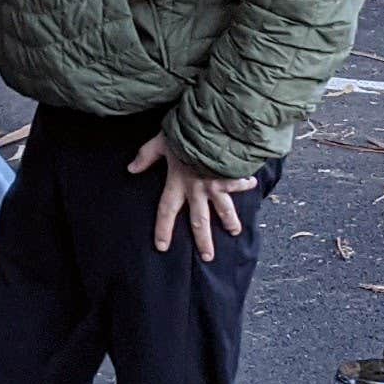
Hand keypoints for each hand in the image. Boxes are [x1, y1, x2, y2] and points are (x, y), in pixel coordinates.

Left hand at [127, 129, 253, 261]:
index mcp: (177, 183)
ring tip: (235, 232)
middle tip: (208, 257)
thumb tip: (131, 169)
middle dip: (203, 241)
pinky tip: (253, 184)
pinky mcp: (229, 174)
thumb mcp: (160, 141)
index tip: (162, 247)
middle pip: (199, 220)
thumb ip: (146, 156)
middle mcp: (196, 189)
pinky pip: (237, 182)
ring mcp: (215, 184)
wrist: (208, 126)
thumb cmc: (183, 133)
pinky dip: (245, 182)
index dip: (163, 229)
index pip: (166, 211)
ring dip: (229, 221)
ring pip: (223, 209)